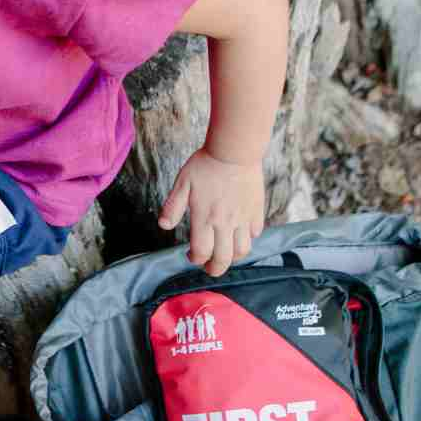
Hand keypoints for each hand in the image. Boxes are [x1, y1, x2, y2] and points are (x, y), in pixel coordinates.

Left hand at [158, 150, 264, 275]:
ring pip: (242, 251)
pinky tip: (239, 233)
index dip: (195, 260)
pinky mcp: (256, 211)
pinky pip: (255, 233)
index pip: (202, 253)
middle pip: (223, 259)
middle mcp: (225, 223)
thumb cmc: (205, 165)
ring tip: (225, 253)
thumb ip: (173, 207)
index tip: (191, 256)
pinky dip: (248, 239)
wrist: (234, 150)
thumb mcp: (182, 183)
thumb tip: (163, 226)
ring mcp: (243, 218)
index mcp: (204, 218)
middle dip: (215, 269)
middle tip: (209, 267)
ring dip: (233, 258)